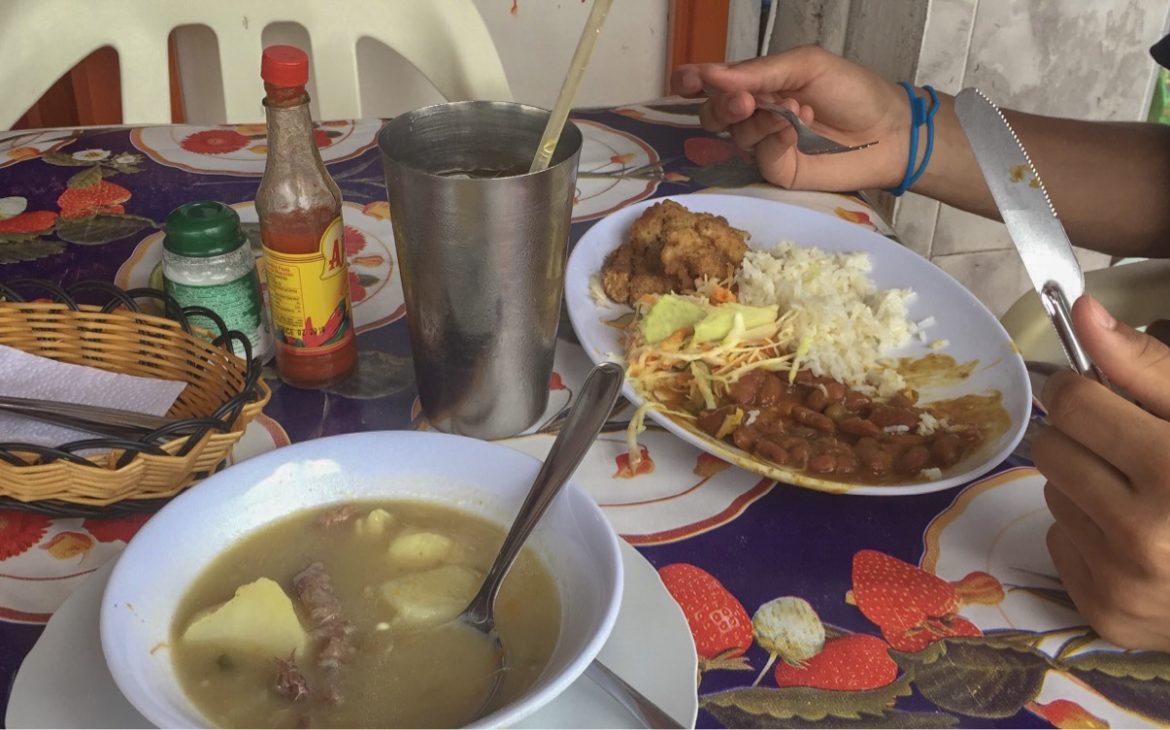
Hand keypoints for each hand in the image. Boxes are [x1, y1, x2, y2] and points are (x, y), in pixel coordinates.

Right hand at [670, 46, 910, 190]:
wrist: (888, 129)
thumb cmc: (852, 90)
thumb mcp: (806, 65)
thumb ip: (759, 71)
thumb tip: (712, 76)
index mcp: (758, 82)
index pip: (713, 82)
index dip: (692, 81)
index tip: (685, 81)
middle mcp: (756, 113)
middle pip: (713, 113)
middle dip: (722, 105)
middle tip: (746, 101)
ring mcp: (765, 144)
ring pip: (735, 135)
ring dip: (759, 121)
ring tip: (795, 112)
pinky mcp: (778, 171)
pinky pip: (758, 156)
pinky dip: (772, 141)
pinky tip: (794, 132)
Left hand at [1033, 296, 1169, 650]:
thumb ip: (1149, 368)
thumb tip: (1085, 313)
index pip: (1073, 403)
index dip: (1083, 388)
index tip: (1099, 390)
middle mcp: (1144, 536)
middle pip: (1052, 448)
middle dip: (1085, 438)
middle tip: (1133, 449)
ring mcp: (1122, 583)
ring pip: (1053, 495)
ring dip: (1087, 487)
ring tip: (1147, 498)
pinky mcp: (1106, 616)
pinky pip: (1060, 544)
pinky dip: (1090, 536)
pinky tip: (1141, 541)